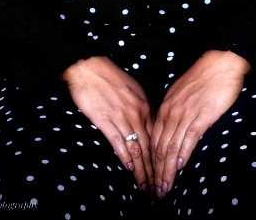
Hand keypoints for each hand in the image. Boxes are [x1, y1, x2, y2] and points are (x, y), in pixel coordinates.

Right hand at [61, 56, 155, 191]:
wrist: (89, 67)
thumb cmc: (109, 76)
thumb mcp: (132, 89)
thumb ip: (140, 108)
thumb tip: (146, 125)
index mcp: (145, 105)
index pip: (157, 137)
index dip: (162, 158)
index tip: (165, 172)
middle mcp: (137, 113)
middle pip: (150, 147)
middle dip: (155, 170)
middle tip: (159, 188)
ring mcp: (121, 117)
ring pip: (136, 149)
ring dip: (142, 171)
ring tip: (147, 187)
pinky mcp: (105, 120)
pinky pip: (119, 142)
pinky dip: (125, 158)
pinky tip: (130, 170)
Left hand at [151, 50, 250, 197]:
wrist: (220, 63)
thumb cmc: (203, 78)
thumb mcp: (181, 94)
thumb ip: (174, 112)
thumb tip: (172, 131)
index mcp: (165, 107)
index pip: (153, 140)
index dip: (150, 162)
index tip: (150, 179)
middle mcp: (171, 111)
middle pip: (158, 147)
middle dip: (155, 172)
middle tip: (155, 192)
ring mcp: (186, 113)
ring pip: (171, 147)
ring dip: (167, 170)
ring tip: (165, 188)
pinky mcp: (202, 115)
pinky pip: (189, 138)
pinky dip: (183, 154)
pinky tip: (180, 167)